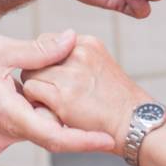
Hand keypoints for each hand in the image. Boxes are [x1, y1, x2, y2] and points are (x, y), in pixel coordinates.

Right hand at [0, 31, 113, 160]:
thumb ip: (39, 50)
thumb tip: (71, 39)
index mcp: (7, 115)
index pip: (55, 136)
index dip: (84, 140)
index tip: (108, 139)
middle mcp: (0, 138)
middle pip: (42, 125)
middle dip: (48, 105)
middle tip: (33, 79)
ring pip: (25, 127)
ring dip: (26, 108)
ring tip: (2, 82)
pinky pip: (9, 131)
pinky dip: (12, 114)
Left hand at [21, 35, 149, 144]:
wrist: (135, 123)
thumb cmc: (117, 101)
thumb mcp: (100, 65)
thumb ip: (76, 58)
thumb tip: (46, 59)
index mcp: (87, 43)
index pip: (47, 42)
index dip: (46, 62)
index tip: (56, 78)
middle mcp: (78, 53)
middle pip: (36, 58)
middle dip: (40, 76)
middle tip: (53, 92)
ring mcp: (70, 74)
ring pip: (30, 74)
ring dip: (37, 90)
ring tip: (54, 103)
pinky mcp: (63, 96)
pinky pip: (32, 91)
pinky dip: (37, 103)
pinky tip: (54, 111)